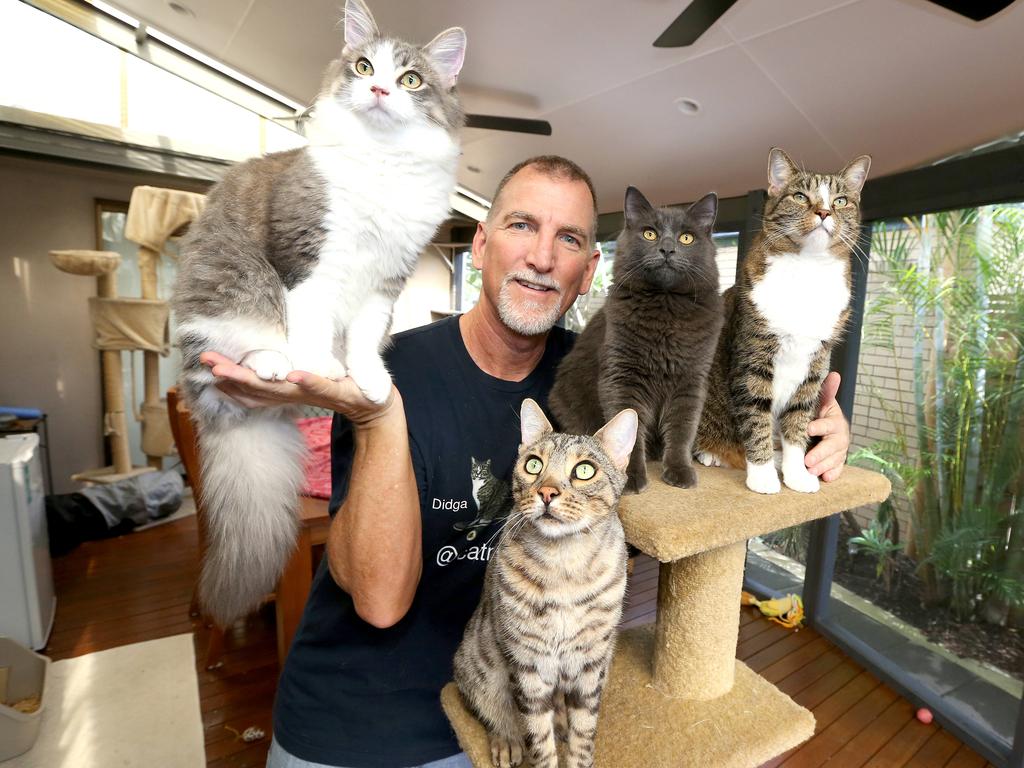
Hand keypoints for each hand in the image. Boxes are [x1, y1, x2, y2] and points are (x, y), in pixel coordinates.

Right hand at [200, 351, 396, 426]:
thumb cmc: (339, 386)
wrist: (373, 404)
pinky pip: (320, 387)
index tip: (207, 363)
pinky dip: (307, 382)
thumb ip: (289, 369)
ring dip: (257, 381)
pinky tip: (293, 376)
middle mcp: (295, 394)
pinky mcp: (338, 392)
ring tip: (232, 371)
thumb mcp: (309, 377)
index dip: (230, 376)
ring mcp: (315, 394)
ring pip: (281, 389)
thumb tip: (268, 355)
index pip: (253, 385)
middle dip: (232, 376)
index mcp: (287, 389)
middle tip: (209, 365)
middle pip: (258, 388)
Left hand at [805, 371, 849, 481]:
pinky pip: (837, 469)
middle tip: (807, 460)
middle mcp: (840, 435)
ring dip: (824, 465)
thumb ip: (826, 392)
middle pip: (833, 445)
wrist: (820, 427)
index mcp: (835, 420)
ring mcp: (839, 450)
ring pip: (835, 459)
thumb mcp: (819, 402)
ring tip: (811, 471)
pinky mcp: (836, 461)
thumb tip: (835, 374)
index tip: (809, 429)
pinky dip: (832, 474)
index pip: (829, 424)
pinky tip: (826, 478)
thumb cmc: (817, 413)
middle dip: (821, 453)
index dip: (820, 427)